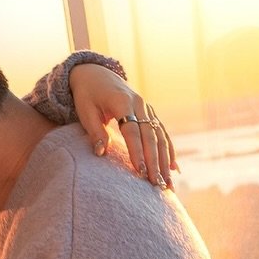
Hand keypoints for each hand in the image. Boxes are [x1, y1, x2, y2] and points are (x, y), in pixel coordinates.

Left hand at [69, 64, 176, 187]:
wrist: (96, 73)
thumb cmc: (87, 94)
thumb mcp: (85, 111)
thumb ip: (95, 131)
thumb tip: (100, 153)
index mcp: (122, 102)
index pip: (132, 131)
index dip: (137, 152)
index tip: (140, 172)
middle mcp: (140, 104)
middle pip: (150, 136)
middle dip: (155, 162)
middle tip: (157, 184)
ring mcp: (147, 108)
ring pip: (160, 137)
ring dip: (165, 161)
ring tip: (167, 183)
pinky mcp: (150, 114)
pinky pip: (162, 134)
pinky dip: (169, 151)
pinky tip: (174, 169)